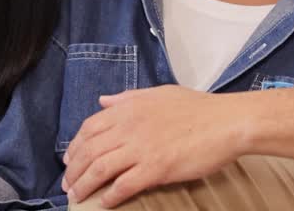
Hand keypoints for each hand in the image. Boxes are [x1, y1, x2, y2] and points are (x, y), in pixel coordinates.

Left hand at [61, 86, 249, 207]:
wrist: (226, 122)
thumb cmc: (196, 107)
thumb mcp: (157, 93)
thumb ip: (127, 98)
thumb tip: (103, 100)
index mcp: (128, 108)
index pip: (89, 128)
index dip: (75, 145)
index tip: (69, 159)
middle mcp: (129, 127)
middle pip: (89, 150)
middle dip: (73, 169)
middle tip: (68, 184)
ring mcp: (141, 148)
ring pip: (100, 168)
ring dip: (84, 185)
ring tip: (77, 196)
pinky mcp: (156, 168)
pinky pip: (124, 184)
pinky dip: (110, 195)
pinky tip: (104, 203)